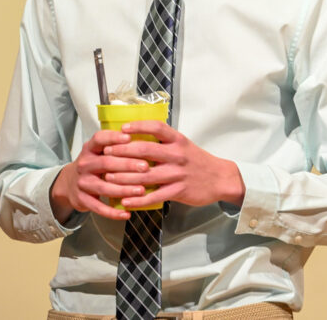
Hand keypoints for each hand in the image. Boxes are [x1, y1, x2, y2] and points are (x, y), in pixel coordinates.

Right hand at [50, 130, 150, 222]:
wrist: (69, 184)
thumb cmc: (92, 166)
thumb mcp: (98, 152)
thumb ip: (115, 146)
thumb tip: (143, 137)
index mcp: (89, 149)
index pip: (99, 139)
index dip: (113, 138)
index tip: (129, 138)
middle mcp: (84, 164)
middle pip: (105, 163)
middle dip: (127, 165)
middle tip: (145, 167)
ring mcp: (82, 182)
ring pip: (104, 187)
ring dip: (124, 189)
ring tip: (141, 190)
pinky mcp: (82, 199)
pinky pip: (98, 207)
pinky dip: (113, 212)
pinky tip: (126, 213)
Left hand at [103, 121, 245, 209]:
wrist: (220, 178)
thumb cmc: (197, 160)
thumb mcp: (182, 144)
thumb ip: (163, 142)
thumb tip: (136, 137)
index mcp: (177, 140)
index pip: (156, 128)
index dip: (137, 126)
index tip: (121, 129)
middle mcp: (177, 154)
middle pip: (145, 150)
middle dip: (123, 152)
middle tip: (106, 153)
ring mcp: (178, 173)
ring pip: (146, 175)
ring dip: (124, 177)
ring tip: (108, 178)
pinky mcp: (179, 191)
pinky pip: (155, 196)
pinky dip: (138, 199)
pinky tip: (125, 201)